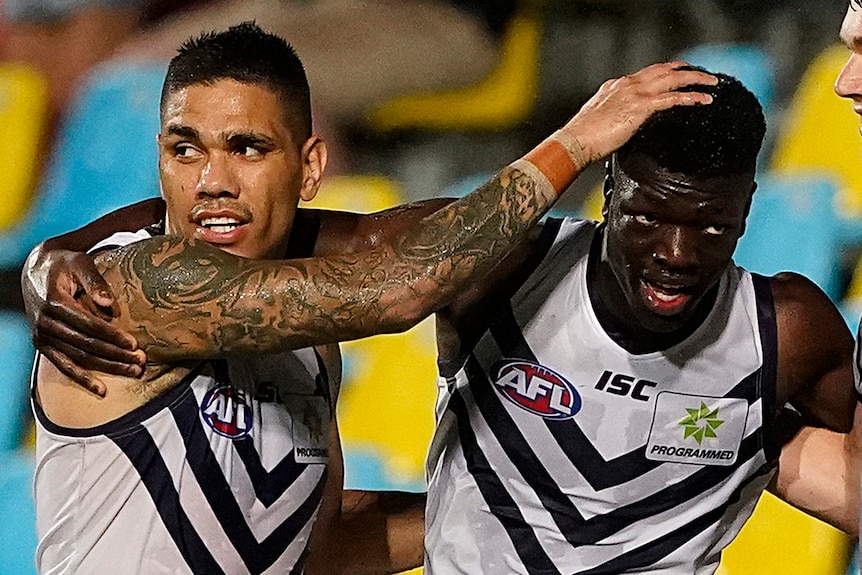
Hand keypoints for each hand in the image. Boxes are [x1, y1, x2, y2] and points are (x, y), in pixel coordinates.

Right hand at [22, 245, 145, 395]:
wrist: (36, 269)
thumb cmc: (65, 263)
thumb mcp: (79, 262)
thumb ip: (94, 281)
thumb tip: (109, 302)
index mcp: (54, 302)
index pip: (88, 324)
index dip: (112, 335)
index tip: (135, 343)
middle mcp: (45, 323)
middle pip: (86, 344)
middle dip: (116, 354)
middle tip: (142, 361)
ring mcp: (42, 336)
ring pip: (79, 357)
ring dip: (107, 367)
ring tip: (134, 372)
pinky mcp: (42, 345)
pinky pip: (63, 366)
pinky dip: (82, 379)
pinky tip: (102, 390)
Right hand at [558, 61, 716, 168]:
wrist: (574, 141)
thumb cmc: (582, 138)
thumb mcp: (600, 120)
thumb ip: (614, 116)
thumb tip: (622, 124)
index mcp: (616, 86)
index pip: (647, 73)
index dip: (667, 72)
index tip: (680, 75)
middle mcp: (627, 84)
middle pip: (664, 69)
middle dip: (686, 70)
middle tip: (702, 75)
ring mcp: (634, 93)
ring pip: (673, 79)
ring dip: (695, 79)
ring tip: (712, 84)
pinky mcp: (640, 107)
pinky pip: (673, 98)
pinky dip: (691, 97)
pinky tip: (704, 100)